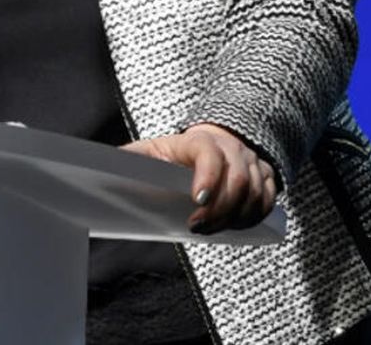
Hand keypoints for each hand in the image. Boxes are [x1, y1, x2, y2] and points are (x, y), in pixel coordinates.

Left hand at [122, 123, 276, 233]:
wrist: (210, 143)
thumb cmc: (173, 153)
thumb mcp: (149, 151)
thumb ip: (129, 160)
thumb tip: (102, 170)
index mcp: (200, 140)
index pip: (209, 154)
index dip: (207, 177)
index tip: (197, 201)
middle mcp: (232, 149)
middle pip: (237, 181)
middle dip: (219, 210)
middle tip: (197, 228)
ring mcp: (251, 162)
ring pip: (255, 193)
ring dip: (235, 218)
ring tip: (211, 230)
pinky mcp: (264, 177)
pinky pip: (268, 201)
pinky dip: (254, 218)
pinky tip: (234, 227)